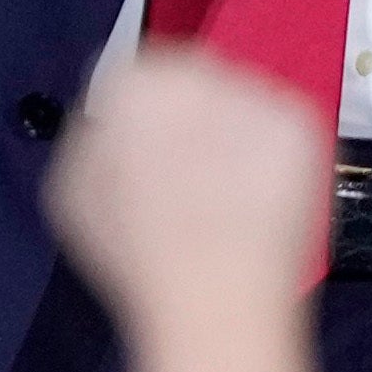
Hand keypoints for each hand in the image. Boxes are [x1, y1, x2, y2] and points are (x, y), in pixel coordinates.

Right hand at [44, 44, 339, 340]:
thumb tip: (108, 126)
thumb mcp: (74, 190)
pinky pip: (280, 130)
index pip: (136, 74)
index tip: (143, 145)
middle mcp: (196, 73)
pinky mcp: (297, 126)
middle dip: (189, 120)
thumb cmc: (145, 257)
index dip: (138, 118)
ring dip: (233, 136)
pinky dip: (271, 158)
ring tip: (223, 199)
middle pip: (190, 81)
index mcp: (135, 80)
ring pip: (239, 103)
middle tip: (187, 174)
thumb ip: (91, 138)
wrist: (216, 299)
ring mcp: (254, 97)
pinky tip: (252, 201)